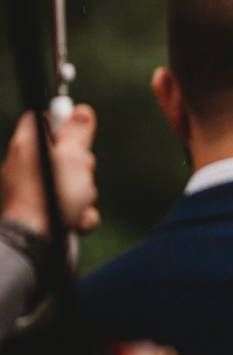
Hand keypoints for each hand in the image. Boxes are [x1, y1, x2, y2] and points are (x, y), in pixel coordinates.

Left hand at [1, 106, 98, 236]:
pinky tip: (77, 220)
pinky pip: (68, 204)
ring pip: (70, 180)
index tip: (79, 128)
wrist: (34, 244)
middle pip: (62, 151)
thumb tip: (81, 110)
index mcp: (27, 146)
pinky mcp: (43, 212)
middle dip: (82, 162)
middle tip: (83, 170)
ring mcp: (33, 191)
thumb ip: (78, 132)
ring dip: (84, 191)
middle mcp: (25, 166)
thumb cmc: (51, 197)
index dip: (62, 119)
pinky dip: (78, 212)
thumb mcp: (73, 156)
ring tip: (80, 202)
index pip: (40, 118)